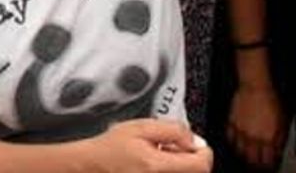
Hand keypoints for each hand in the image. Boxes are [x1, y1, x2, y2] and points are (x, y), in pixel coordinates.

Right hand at [84, 120, 211, 172]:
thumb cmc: (110, 148)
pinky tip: (156, 166)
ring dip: (181, 166)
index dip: (203, 151)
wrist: (91, 166)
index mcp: (158, 167)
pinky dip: (170, 171)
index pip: (201, 166)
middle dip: (190, 158)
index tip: (195, 144)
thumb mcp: (140, 127)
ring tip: (162, 156)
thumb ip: (172, 130)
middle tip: (173, 147)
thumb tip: (193, 140)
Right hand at [226, 83, 285, 168]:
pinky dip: (233, 141)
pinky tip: (236, 140)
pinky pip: (229, 137)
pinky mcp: (231, 122)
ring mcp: (240, 131)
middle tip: (256, 161)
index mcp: (268, 139)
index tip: (267, 164)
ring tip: (246, 152)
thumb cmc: (271, 100)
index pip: (266, 160)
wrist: (255, 86)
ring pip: (239, 149)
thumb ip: (279, 139)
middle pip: (251, 158)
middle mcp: (253, 138)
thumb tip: (277, 150)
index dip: (267, 165)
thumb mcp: (282, 122)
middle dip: (254, 162)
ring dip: (243, 153)